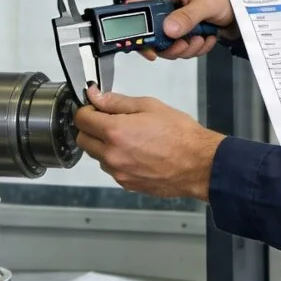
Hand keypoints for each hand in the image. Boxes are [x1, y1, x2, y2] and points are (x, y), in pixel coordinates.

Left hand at [74, 87, 223, 200]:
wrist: (199, 164)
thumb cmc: (180, 135)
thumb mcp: (149, 106)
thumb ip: (117, 102)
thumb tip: (96, 97)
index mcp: (115, 131)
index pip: (81, 119)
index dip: (87, 110)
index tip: (95, 108)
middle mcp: (112, 155)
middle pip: (83, 140)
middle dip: (91, 128)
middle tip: (109, 121)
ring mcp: (118, 172)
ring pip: (97, 156)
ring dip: (103, 146)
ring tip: (129, 138)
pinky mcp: (126, 183)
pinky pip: (112, 169)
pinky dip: (117, 160)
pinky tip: (136, 152)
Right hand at [127, 0, 236, 60]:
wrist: (243, 2)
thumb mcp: (206, 3)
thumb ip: (187, 17)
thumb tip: (169, 30)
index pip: (138, 4)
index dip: (136, 25)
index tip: (147, 45)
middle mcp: (166, 4)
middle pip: (151, 31)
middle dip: (168, 44)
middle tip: (183, 44)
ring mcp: (175, 18)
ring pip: (167, 43)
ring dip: (185, 48)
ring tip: (201, 39)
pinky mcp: (185, 30)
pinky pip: (181, 47)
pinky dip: (195, 48)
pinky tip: (207, 38)